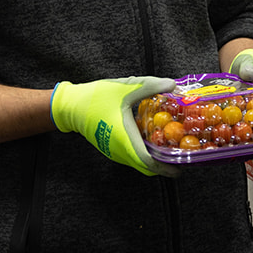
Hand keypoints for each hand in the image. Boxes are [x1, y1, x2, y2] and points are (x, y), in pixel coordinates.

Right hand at [51, 76, 177, 176]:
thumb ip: (150, 86)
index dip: (166, 168)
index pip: (147, 162)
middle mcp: (119, 150)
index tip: (181, 167)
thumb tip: (171, 84)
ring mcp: (114, 152)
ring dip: (154, 159)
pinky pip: (131, 156)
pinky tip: (152, 139)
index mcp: (124, 138)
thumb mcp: (126, 88)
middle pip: (146, 167)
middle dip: (164, 166)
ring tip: (170, 147)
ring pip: (138, 162)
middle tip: (180, 157)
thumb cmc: (95, 98)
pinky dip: (144, 153)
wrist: (71, 106)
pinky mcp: (111, 149)